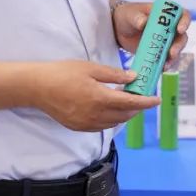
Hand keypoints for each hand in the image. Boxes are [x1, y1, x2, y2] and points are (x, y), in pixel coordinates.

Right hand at [31, 61, 158, 131]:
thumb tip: (133, 77)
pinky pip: (102, 126)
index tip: (157, 99)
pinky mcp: (79, 127)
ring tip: (128, 103)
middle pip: (125, 115)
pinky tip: (110, 110)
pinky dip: (111, 119)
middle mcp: (96, 115)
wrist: (38, 87)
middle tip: (141, 97)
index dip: (146, 102)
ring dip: (125, 114)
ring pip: (114, 123)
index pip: (131, 103)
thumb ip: (113, 74)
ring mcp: (87, 124)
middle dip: (137, 108)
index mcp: (101, 98)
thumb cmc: (63, 73)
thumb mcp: (90, 68)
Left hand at [112, 0, 190, 70]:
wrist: (118, 29)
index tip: (179, 29)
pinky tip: (161, 69)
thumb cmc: (127, 16)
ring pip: (176, 50)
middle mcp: (170, 27)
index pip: (183, 15)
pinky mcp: (160, 51)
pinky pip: (167, 59)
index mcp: (166, 14)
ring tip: (165, 65)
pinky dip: (165, 64)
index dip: (185, 22)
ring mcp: (166, 40)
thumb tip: (143, 23)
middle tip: (171, 53)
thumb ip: (137, 18)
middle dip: (179, 46)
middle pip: (182, 36)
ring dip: (173, 58)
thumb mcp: (130, 15)